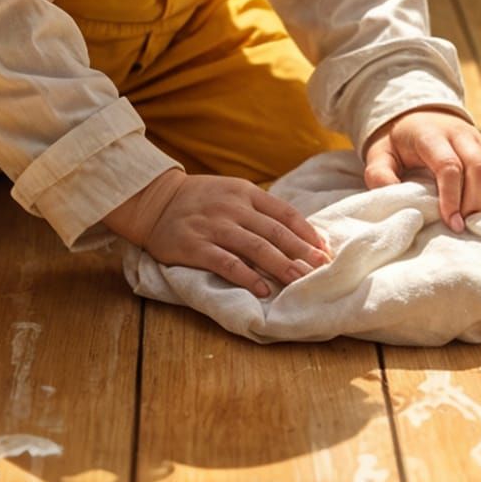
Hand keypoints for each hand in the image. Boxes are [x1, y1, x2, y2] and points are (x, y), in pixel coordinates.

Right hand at [109, 169, 333, 298]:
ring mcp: (214, 227)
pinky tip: (263, 289)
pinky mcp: (196, 246)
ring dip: (282, 266)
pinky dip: (247, 276)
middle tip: (323, 270)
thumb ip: (259, 209)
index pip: (285, 213)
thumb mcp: (231, 192)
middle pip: (275, 232)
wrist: (155, 201)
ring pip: (256, 248)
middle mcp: (233, 208)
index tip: (325, 251)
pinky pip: (227, 263)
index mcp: (245, 193)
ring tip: (300, 281)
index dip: (307, 233)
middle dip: (302, 253)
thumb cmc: (199, 200)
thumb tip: (296, 234)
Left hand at [363, 108, 480, 232]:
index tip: (452, 222)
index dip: (452, 197)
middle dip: (477, 203)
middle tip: (467, 227)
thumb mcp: (380, 154)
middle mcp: (463, 135)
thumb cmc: (399, 144)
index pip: (449, 165)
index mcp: (432, 135)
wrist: (420, 117)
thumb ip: (380, 174)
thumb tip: (392, 196)